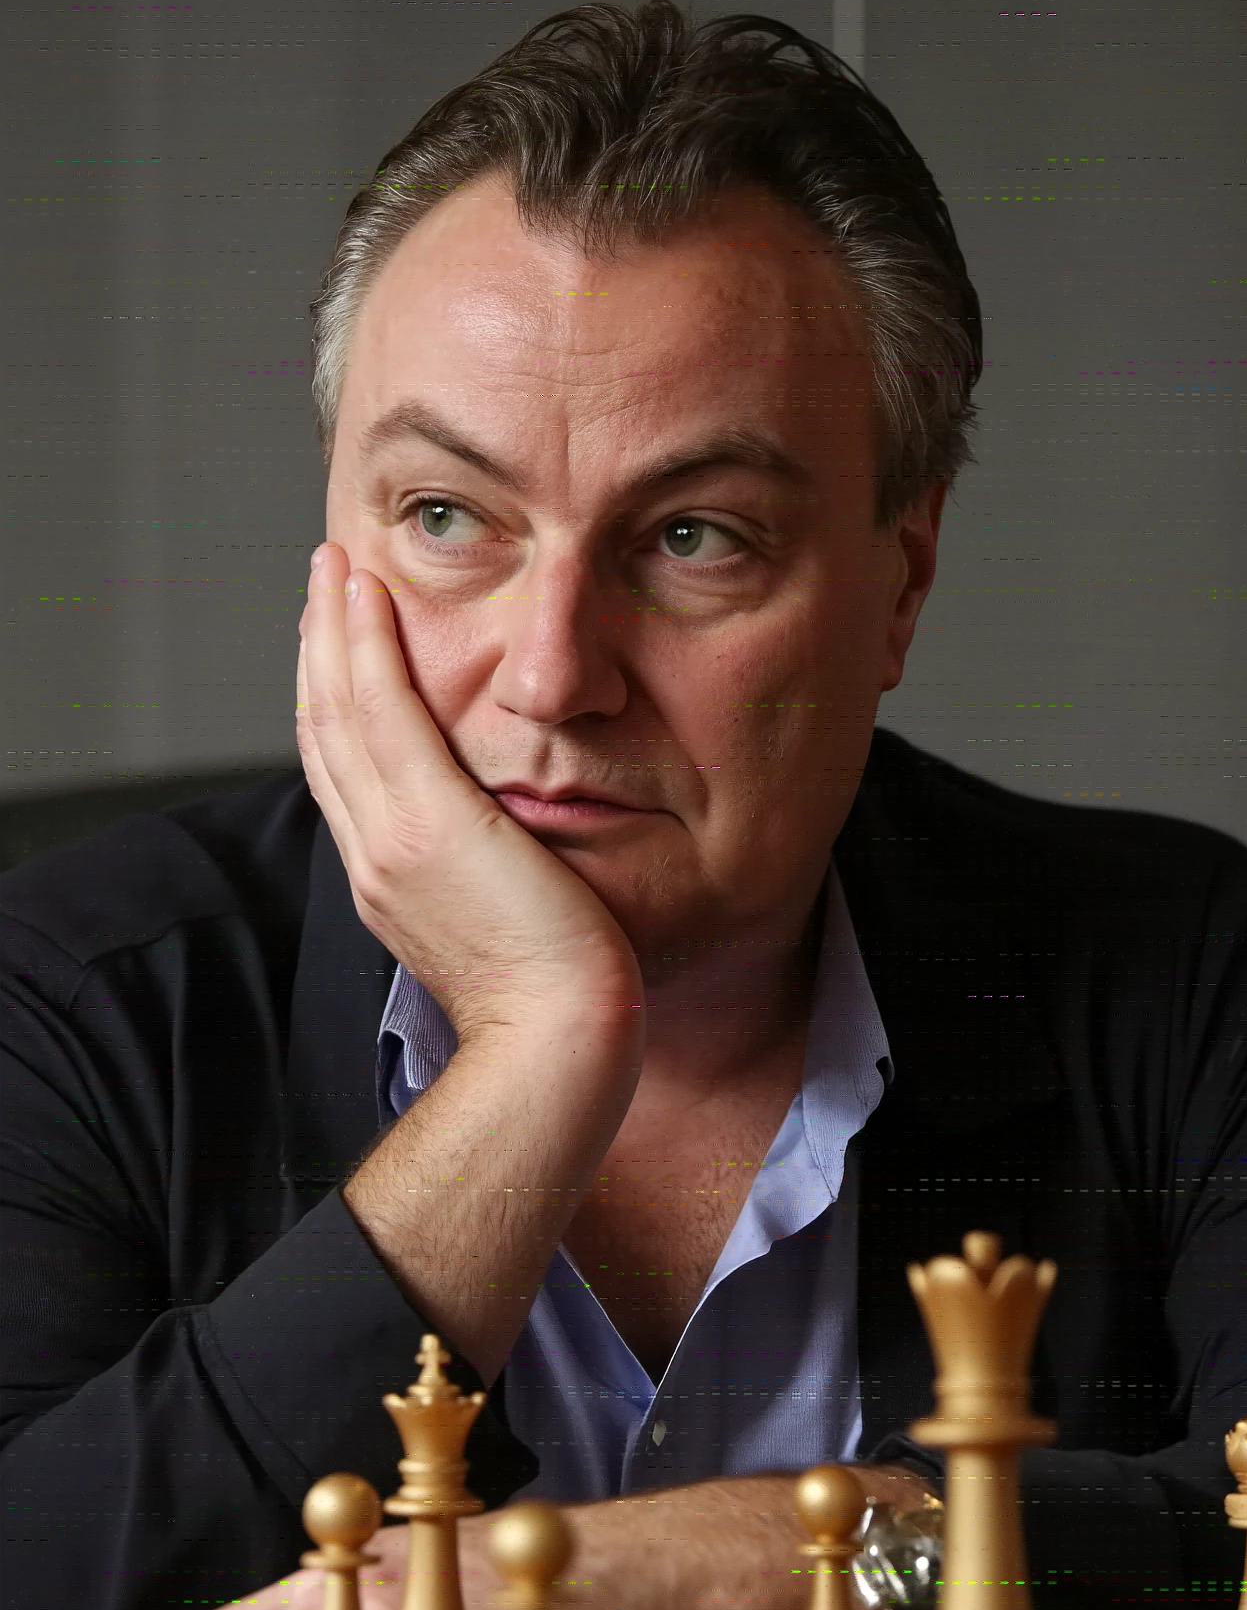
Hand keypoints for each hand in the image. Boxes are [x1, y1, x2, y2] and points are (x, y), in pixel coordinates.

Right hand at [296, 541, 644, 1036]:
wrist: (559, 1043)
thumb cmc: (563, 1004)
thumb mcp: (515, 927)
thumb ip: (499, 879)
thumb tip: (523, 848)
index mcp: (393, 884)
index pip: (348, 775)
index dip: (337, 704)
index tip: (342, 650)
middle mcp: (375, 856)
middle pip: (326, 731)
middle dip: (320, 652)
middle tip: (324, 585)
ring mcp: (392, 838)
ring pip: (338, 707)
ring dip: (333, 628)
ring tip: (335, 566)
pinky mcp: (429, 821)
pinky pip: (381, 708)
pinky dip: (365, 643)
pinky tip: (366, 592)